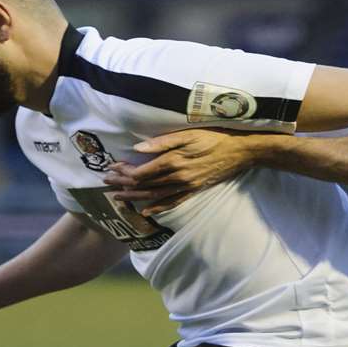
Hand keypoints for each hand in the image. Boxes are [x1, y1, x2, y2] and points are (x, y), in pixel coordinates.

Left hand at [105, 130, 255, 214]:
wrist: (240, 151)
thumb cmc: (214, 137)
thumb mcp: (188, 134)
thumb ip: (162, 143)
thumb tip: (138, 149)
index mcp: (174, 161)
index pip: (142, 171)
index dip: (125, 171)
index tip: (111, 168)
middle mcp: (177, 177)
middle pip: (145, 184)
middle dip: (124, 184)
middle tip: (107, 184)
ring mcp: (186, 186)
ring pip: (155, 195)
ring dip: (135, 197)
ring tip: (118, 198)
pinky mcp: (193, 190)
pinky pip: (172, 202)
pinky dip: (158, 208)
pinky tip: (146, 212)